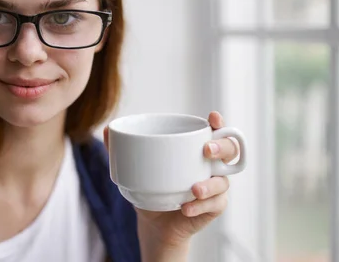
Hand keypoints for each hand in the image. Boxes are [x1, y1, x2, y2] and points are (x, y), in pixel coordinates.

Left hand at [103, 111, 238, 260]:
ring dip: (210, 184)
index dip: (219, 122)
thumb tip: (107, 129)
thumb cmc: (151, 186)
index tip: (213, 118)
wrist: (155, 222)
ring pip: (224, 181)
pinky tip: (185, 208)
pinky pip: (215, 204)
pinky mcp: (214, 207)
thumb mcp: (136, 167)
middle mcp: (211, 164)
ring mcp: (216, 186)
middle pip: (231, 149)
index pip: (215, 130)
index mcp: (195, 147)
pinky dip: (199, 206)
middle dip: (222, 147)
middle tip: (206, 151)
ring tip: (192, 189)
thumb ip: (123, 148)